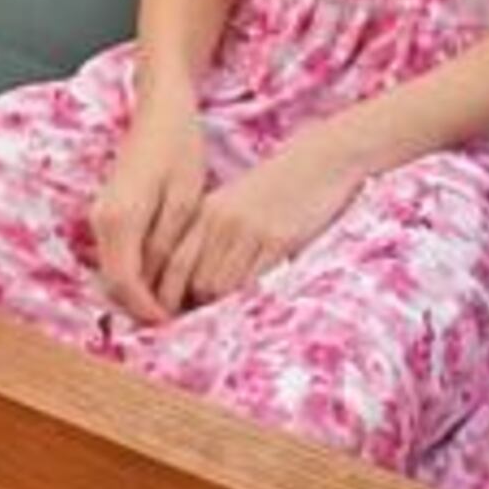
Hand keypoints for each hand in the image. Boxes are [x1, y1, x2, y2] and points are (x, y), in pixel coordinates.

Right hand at [88, 93, 210, 324]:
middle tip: (181, 322)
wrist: (161, 108)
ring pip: (116, 272)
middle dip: (144, 308)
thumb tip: (158, 290)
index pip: (126, 285)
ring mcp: (101, 217)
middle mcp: (101, 222)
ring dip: (142, 292)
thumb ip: (166, 247)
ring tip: (179, 303)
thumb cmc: (179, 147)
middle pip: (115, 285)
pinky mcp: (109, 213)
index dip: (150, 311)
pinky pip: (119, 256)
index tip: (177, 326)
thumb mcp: (183, 201)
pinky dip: (140, 273)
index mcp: (118, 220)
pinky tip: (169, 275)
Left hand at [164, 135, 366, 311]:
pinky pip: (254, 282)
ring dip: (222, 308)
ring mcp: (249, 230)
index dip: (167, 296)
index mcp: (206, 210)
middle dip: (194, 309)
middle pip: (193, 281)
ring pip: (220, 287)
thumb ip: (212, 236)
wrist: (321, 160)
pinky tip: (255, 302)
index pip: (172, 262)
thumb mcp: (236, 203)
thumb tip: (194, 286)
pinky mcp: (279, 239)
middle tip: (200, 329)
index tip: (172, 317)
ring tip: (228, 319)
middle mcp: (221, 220)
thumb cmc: (279, 187)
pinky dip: (249, 299)